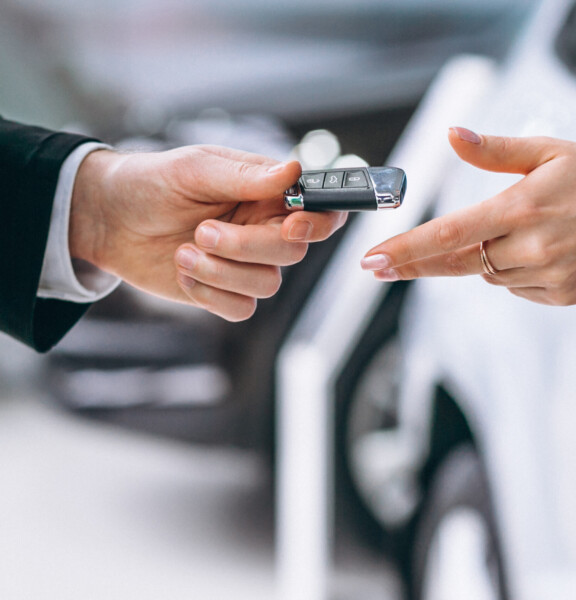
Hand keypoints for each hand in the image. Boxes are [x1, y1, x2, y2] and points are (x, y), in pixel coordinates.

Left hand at [70, 145, 346, 319]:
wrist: (108, 219)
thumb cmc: (153, 182)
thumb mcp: (196, 169)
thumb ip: (246, 175)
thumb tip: (293, 170)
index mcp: (269, 194)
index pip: (320, 211)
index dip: (319, 223)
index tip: (292, 225)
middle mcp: (265, 230)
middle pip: (293, 253)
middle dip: (247, 247)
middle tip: (203, 231)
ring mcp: (246, 264)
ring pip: (267, 285)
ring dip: (222, 272)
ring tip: (184, 251)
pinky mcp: (224, 292)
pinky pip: (242, 309)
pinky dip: (211, 295)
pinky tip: (184, 272)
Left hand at [361, 128, 575, 305]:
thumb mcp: (550, 150)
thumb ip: (495, 149)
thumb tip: (450, 135)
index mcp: (521, 208)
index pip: (450, 234)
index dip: (407, 250)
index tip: (372, 261)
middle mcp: (532, 248)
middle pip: (461, 260)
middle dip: (427, 259)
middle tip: (384, 264)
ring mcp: (548, 277)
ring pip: (490, 274)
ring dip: (487, 257)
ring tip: (525, 231)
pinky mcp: (561, 296)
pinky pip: (516, 288)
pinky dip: (514, 271)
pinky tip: (543, 250)